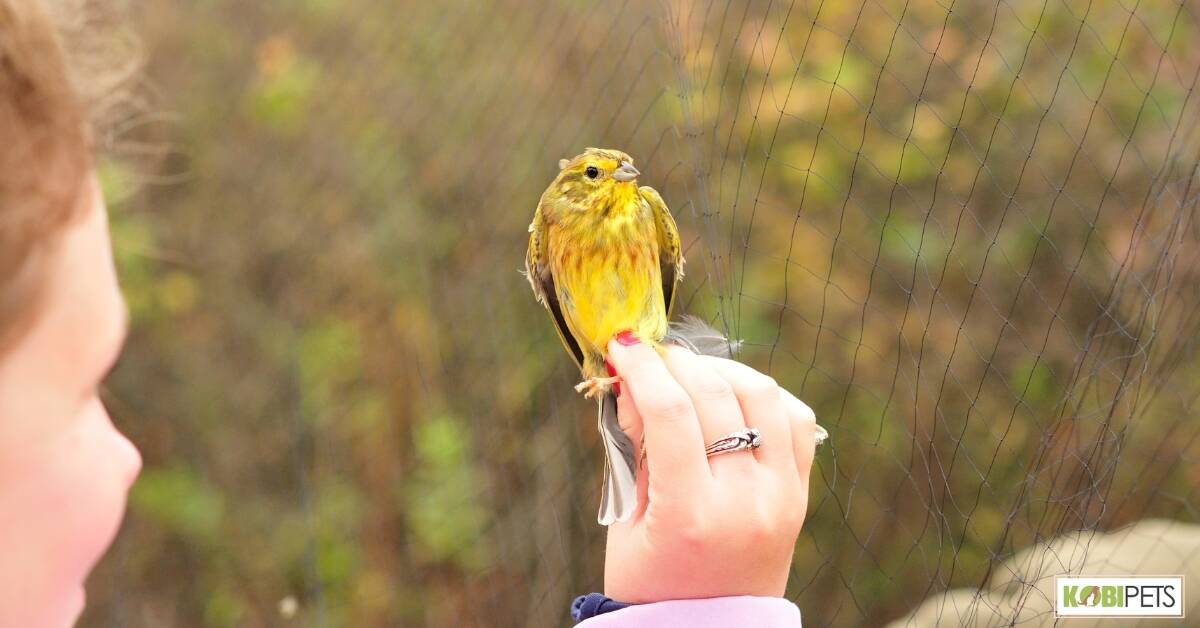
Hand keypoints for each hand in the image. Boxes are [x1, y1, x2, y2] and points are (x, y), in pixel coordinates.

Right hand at [603, 338, 817, 602]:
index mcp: (691, 516)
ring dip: (721, 370)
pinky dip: (763, 395)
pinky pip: (795, 419)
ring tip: (690, 373)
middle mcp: (745, 502)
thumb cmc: (652, 582)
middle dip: (675, 362)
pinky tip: (732, 395)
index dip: (642, 368)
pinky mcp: (800, 494)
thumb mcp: (626, 521)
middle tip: (649, 355)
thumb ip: (635, 447)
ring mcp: (781, 496)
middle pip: (714, 395)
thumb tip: (636, 380)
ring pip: (762, 395)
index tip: (623, 345)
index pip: (670, 413)